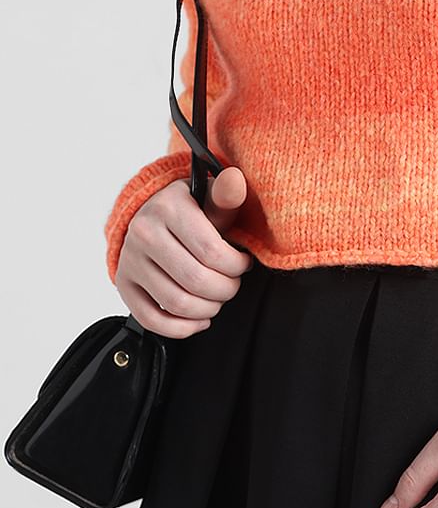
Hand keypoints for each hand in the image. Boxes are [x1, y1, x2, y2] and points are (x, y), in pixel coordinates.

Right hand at [115, 165, 253, 337]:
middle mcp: (143, 233)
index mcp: (168, 208)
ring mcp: (130, 261)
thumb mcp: (210, 197)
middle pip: (196, 280)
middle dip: (225, 289)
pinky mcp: (124, 285)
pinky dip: (182, 327)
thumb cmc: (192, 210)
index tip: (244, 263)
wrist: (152, 214)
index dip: (237, 265)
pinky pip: (153, 320)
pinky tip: (200, 318)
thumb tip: (234, 180)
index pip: (211, 251)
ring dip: (208, 309)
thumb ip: (225, 195)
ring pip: (177, 303)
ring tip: (218, 298)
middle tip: (233, 284)